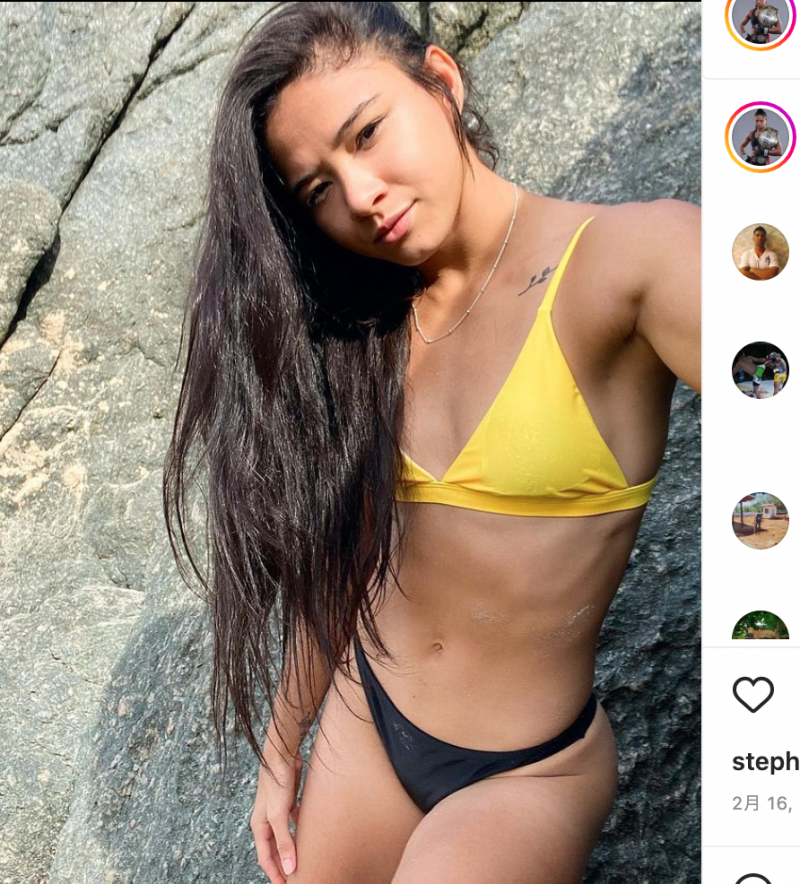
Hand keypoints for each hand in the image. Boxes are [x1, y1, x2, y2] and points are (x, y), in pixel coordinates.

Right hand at [251, 748, 303, 881]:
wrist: (283, 754)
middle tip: (296, 878)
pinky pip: (294, 822)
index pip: (265, 858)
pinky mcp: (289, 802)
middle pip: (274, 849)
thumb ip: (284, 842)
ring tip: (304, 860)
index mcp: (260, 826)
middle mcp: (267, 820)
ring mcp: (278, 811)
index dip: (275, 874)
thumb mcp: (279, 815)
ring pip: (285, 836)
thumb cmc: (276, 782)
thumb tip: (289, 868)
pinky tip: (311, 834)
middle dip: (283, 864)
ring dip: (293, 848)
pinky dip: (301, 831)